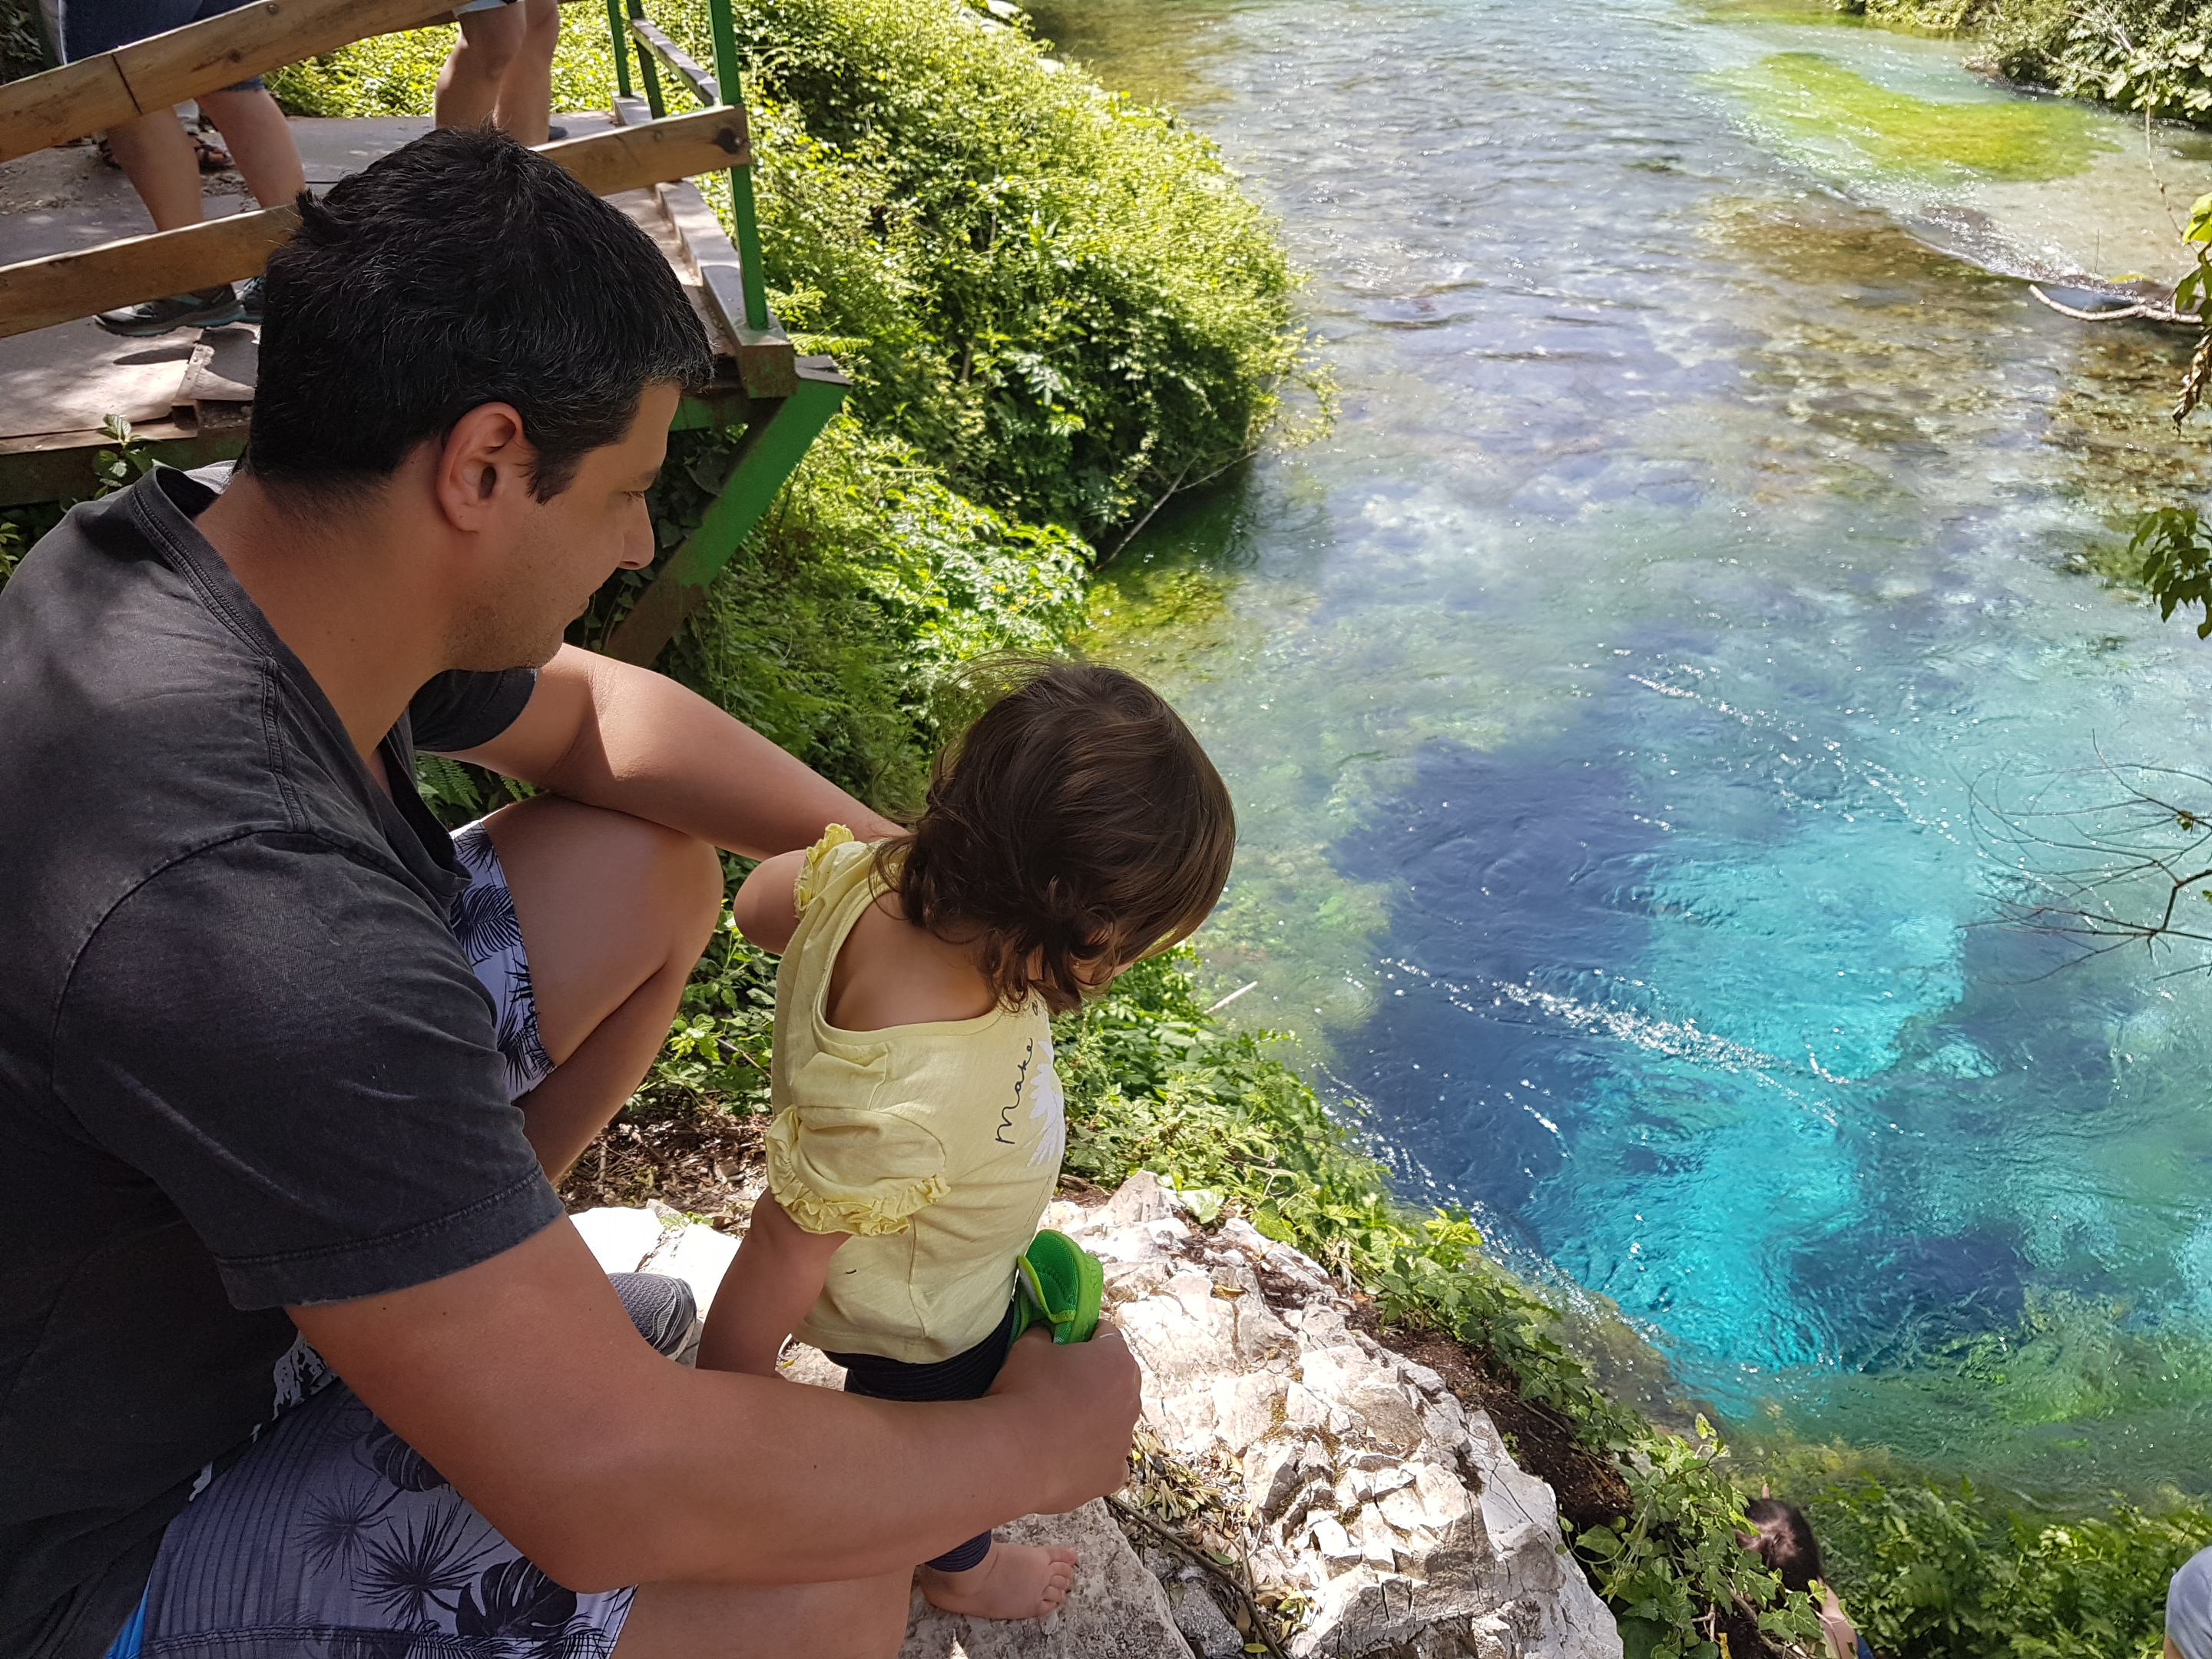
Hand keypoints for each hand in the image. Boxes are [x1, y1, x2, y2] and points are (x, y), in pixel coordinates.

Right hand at [988, 1324, 1141, 1512]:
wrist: (1013, 1455)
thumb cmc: (1024, 1394)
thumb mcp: (1028, 1348)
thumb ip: (1043, 1336)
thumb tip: (1045, 1335)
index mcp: (1117, 1362)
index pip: (1107, 1335)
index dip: (1084, 1336)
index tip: (1065, 1343)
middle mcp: (1131, 1401)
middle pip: (1115, 1380)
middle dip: (1093, 1379)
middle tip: (1058, 1386)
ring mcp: (1124, 1442)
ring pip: (1112, 1422)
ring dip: (1092, 1420)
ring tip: (1055, 1426)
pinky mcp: (1112, 1476)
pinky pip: (1105, 1461)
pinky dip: (1089, 1458)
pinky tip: (1062, 1456)